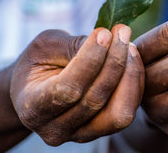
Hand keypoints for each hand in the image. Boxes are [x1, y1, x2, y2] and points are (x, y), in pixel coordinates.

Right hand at [10, 25, 143, 145]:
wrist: (34, 89)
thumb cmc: (38, 62)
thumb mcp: (44, 46)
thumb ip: (71, 46)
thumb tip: (107, 41)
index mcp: (33, 108)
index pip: (68, 89)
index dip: (90, 59)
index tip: (104, 32)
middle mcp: (55, 130)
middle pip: (96, 99)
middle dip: (114, 61)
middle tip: (122, 32)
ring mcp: (80, 136)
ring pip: (118, 113)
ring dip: (129, 75)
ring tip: (129, 46)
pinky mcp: (102, 132)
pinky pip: (126, 111)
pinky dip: (134, 84)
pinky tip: (131, 59)